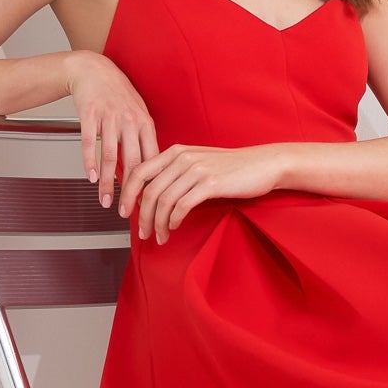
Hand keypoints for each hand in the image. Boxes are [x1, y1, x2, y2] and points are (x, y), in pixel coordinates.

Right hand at [64, 51, 159, 206]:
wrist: (93, 70)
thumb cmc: (117, 94)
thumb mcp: (138, 113)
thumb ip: (143, 140)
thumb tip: (151, 171)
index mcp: (145, 123)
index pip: (152, 160)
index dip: (151, 184)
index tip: (149, 203)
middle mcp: (130, 121)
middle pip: (132, 163)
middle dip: (130, 191)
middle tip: (127, 211)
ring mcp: (110, 118)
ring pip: (110, 157)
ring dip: (107, 183)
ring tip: (106, 201)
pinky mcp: (90, 114)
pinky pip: (90, 142)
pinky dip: (89, 162)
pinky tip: (90, 178)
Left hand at [118, 142, 287, 241]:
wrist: (263, 164)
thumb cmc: (233, 168)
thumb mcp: (198, 163)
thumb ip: (176, 172)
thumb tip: (154, 194)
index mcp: (175, 152)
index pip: (139, 171)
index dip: (126, 194)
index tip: (124, 212)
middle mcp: (182, 158)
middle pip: (148, 190)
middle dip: (140, 216)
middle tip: (142, 232)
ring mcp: (196, 169)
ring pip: (163, 200)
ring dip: (158, 223)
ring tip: (160, 236)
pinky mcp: (210, 183)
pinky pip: (182, 205)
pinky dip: (173, 220)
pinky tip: (174, 227)